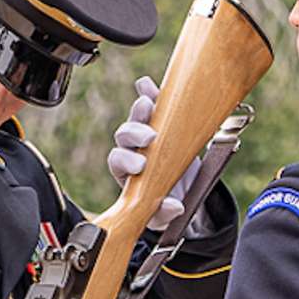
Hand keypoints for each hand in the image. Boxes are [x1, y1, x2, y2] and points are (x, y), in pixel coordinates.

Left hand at [107, 76, 200, 230]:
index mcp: (126, 172)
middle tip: (149, 137)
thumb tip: (173, 206)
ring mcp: (145, 132)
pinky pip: (152, 103)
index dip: (126, 161)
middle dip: (134, 133)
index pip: (118, 161)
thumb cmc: (164, 202)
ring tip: (149, 102)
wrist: (180, 190)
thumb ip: (164, 214)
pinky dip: (150, 92)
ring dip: (141, 108)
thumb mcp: (163, 215)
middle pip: (125, 135)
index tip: (140, 166)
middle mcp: (132, 149)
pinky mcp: (161, 120)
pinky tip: (148, 83)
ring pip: (138, 117)